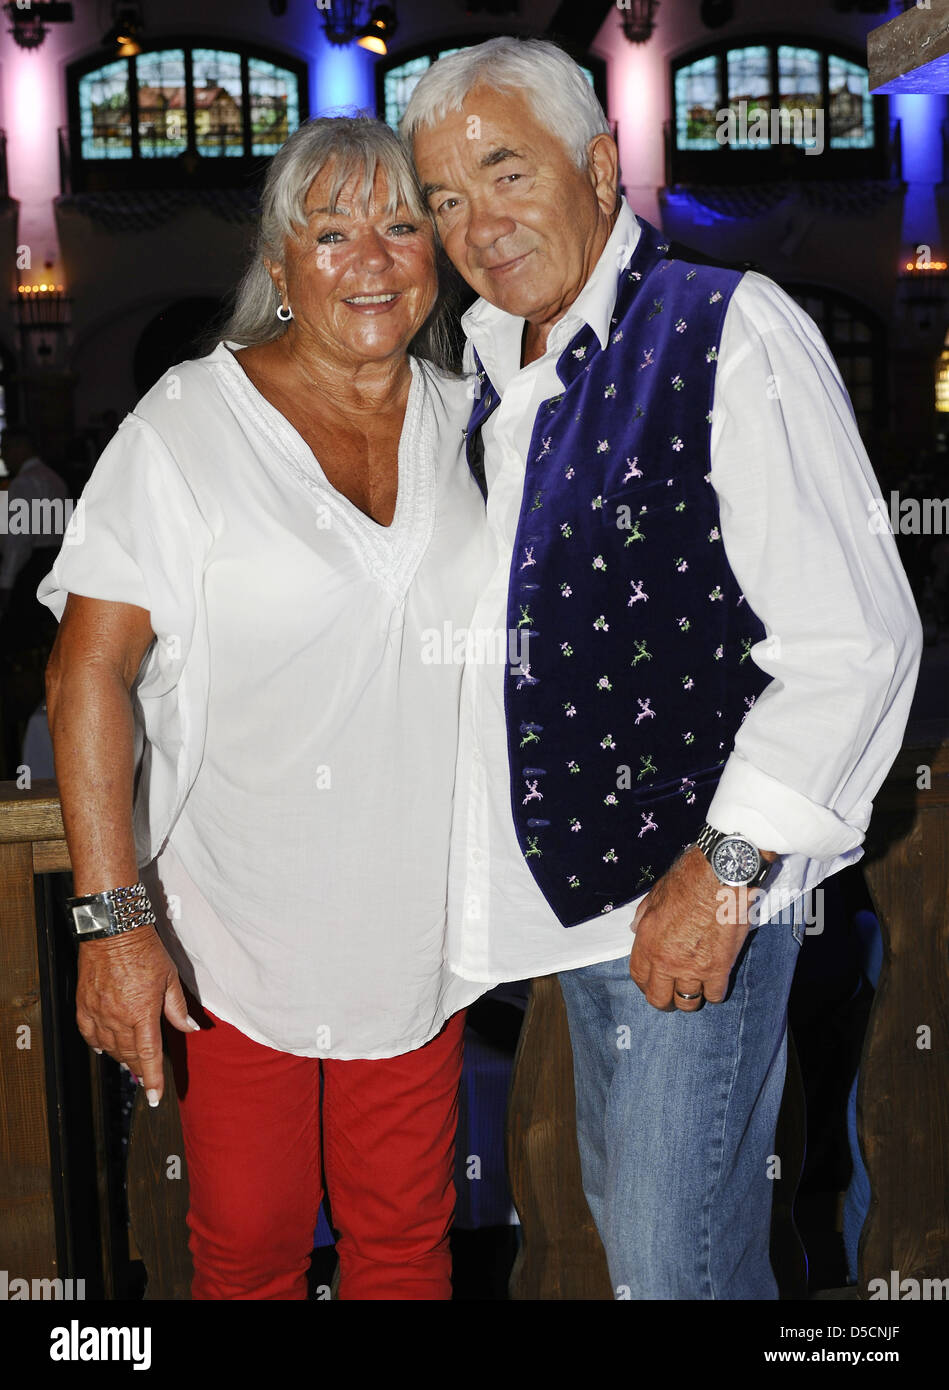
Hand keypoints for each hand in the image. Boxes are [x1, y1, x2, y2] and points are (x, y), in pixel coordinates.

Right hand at [76, 924, 197, 1103]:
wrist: (113, 931)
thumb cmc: (144, 950)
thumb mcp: (169, 978)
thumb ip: (177, 1008)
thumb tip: (190, 1028)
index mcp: (142, 1012)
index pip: (148, 1056)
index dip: (152, 1080)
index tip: (155, 1097)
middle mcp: (118, 1017)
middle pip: (129, 1054)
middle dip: (139, 1069)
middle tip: (145, 1077)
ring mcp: (98, 1012)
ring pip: (110, 1048)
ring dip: (121, 1058)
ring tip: (130, 1061)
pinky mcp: (84, 1005)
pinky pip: (90, 1034)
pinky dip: (98, 1045)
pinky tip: (104, 1048)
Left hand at [628, 846, 761, 1011]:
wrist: (720, 876)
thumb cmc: (688, 880)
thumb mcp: (655, 895)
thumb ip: (643, 917)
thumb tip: (635, 929)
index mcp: (647, 942)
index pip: (639, 978)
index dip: (646, 985)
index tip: (653, 983)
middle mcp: (666, 961)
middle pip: (660, 999)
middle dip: (665, 1000)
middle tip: (673, 995)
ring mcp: (693, 968)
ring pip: (688, 1002)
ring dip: (691, 997)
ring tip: (696, 988)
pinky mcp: (719, 968)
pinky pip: (715, 995)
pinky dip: (715, 991)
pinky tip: (715, 981)